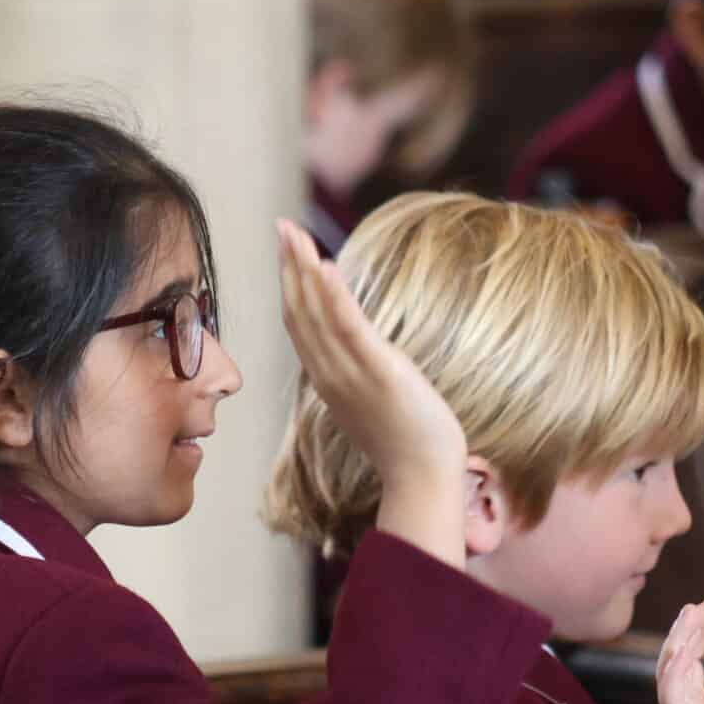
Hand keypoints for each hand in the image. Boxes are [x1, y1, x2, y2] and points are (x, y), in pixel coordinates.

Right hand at [275, 219, 467, 566]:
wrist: (422, 476)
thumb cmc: (405, 445)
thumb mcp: (371, 405)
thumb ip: (357, 378)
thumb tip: (361, 360)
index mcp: (327, 380)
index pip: (300, 326)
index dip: (290, 286)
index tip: (287, 252)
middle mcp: (330, 374)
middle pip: (299, 312)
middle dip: (289, 266)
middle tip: (281, 227)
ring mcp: (350, 374)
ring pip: (316, 314)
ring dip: (303, 269)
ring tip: (293, 233)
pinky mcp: (378, 372)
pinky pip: (349, 328)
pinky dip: (334, 297)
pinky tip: (326, 267)